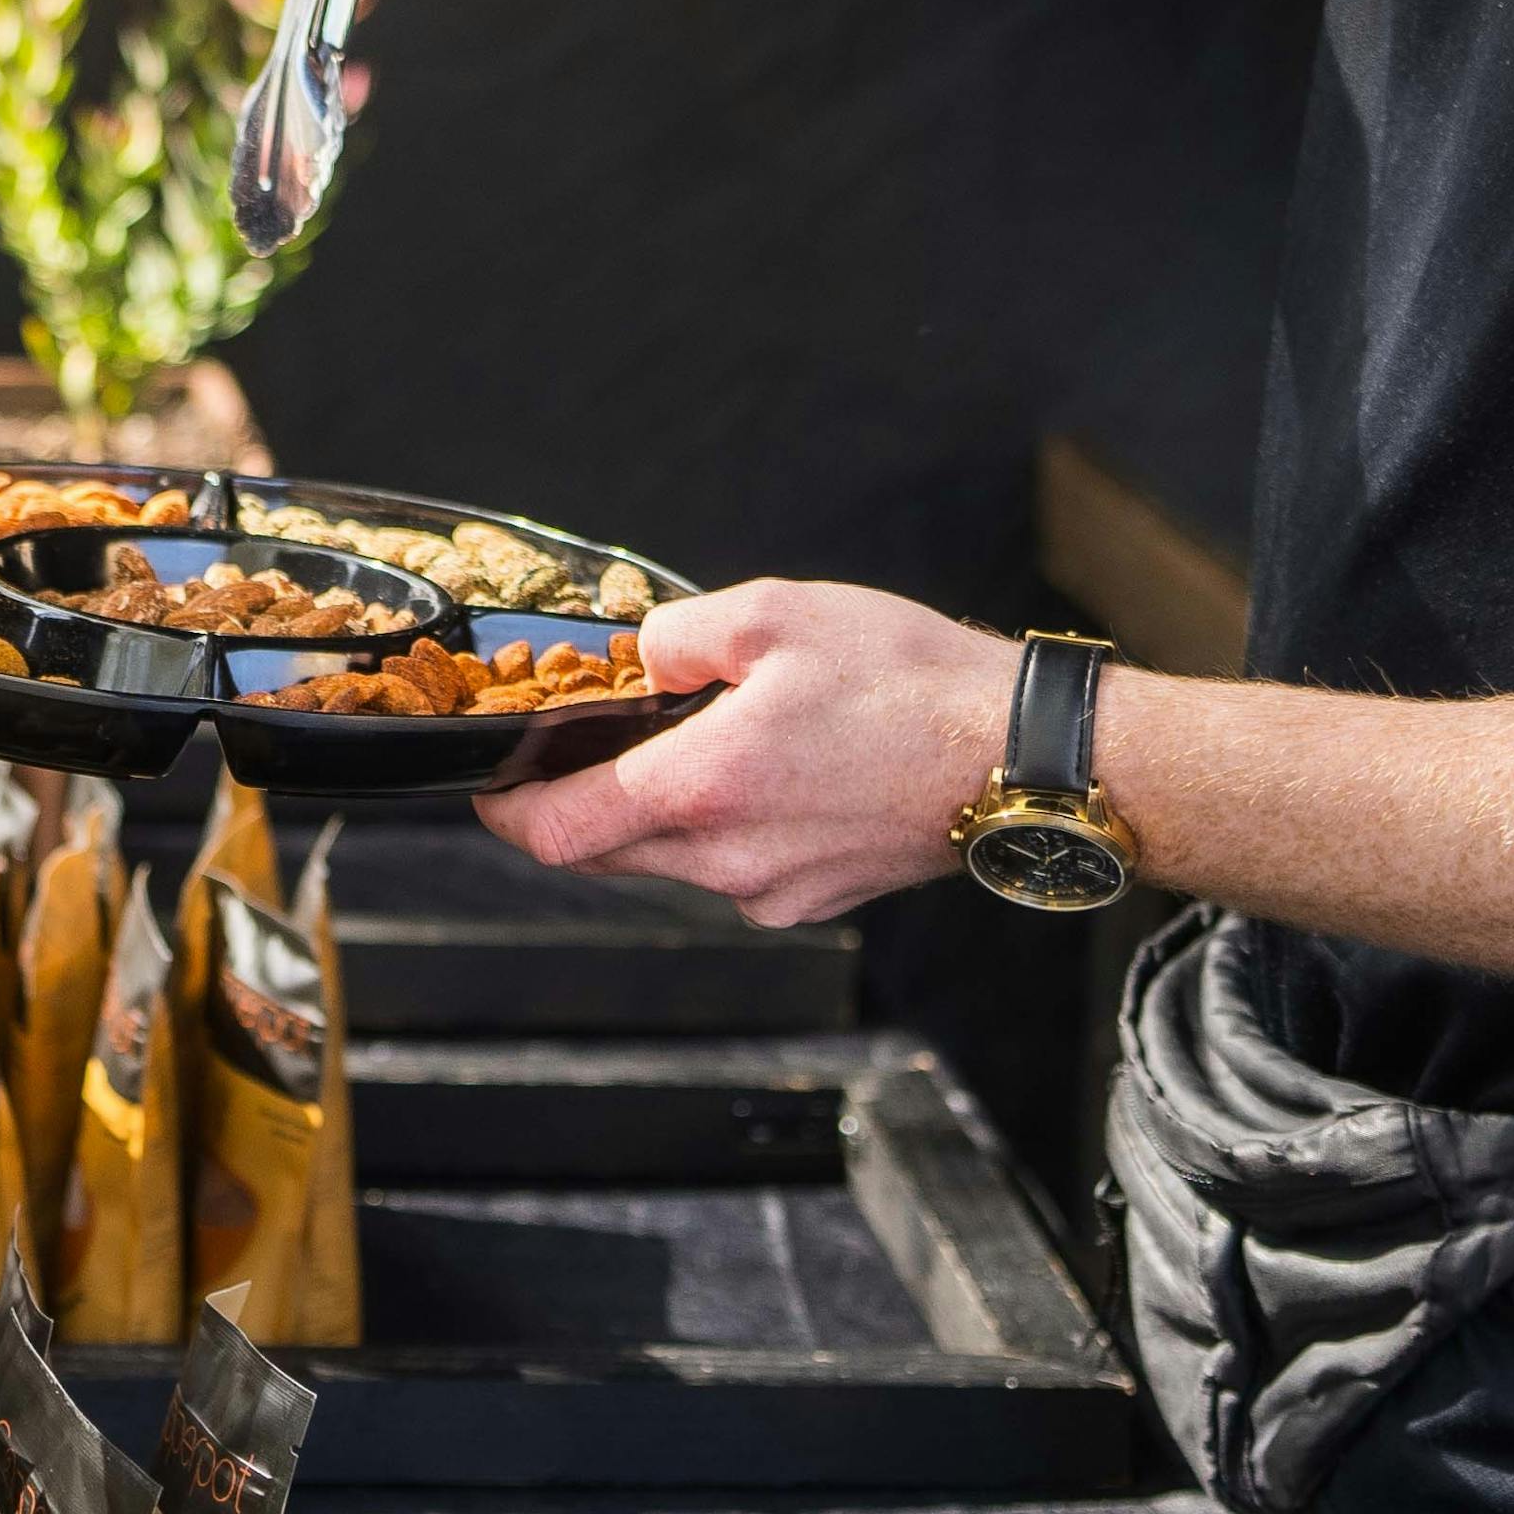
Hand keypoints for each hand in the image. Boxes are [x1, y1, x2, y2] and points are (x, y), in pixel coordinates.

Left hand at [475, 579, 1006, 924]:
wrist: (1021, 757)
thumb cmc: (912, 684)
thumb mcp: (779, 614)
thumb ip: (683, 635)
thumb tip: (642, 660)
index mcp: (703, 791)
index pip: (560, 834)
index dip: (508, 812)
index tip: (492, 786)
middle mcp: (729, 863)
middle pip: (608, 854)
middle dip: (582, 805)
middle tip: (588, 746)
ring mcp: (775, 892)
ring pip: (673, 864)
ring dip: (658, 815)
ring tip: (694, 743)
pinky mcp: (818, 899)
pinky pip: (736, 871)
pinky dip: (724, 829)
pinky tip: (765, 772)